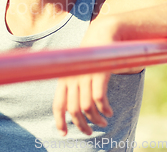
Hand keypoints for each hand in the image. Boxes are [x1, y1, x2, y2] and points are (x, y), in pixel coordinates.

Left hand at [52, 17, 116, 135]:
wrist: (105, 32)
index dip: (59, 121)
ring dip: (96, 120)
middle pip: (73, 110)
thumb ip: (75, 84)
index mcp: (64, 77)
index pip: (57, 104)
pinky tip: (109, 112)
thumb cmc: (93, 53)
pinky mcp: (98, 74)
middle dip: (81, 125)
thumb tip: (74, 107)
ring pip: (87, 108)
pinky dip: (104, 109)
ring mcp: (84, 75)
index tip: (63, 134)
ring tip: (103, 123)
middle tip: (89, 132)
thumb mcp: (79, 68)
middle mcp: (72, 77)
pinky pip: (99, 100)